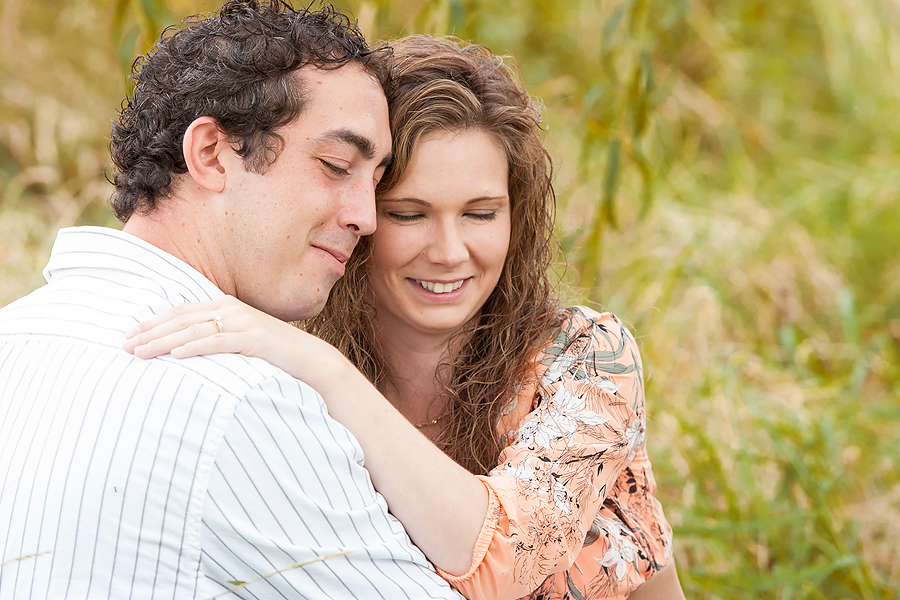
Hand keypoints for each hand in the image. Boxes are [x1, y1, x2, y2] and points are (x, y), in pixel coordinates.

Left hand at [123, 296, 342, 382]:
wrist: (310, 361)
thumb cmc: (272, 357)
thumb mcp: (238, 343)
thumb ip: (214, 339)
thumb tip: (182, 351)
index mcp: (225, 307)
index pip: (181, 312)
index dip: (153, 323)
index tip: (128, 335)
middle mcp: (231, 310)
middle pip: (182, 319)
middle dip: (151, 332)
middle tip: (124, 346)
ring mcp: (244, 322)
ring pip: (194, 330)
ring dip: (164, 341)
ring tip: (141, 353)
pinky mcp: (255, 338)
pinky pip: (219, 341)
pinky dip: (195, 347)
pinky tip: (176, 355)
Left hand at [124, 298, 486, 574]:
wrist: (387, 446)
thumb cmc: (336, 438)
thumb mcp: (282, 412)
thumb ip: (255, 396)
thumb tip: (218, 404)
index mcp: (278, 349)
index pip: (220, 321)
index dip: (178, 324)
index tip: (142, 338)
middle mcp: (286, 339)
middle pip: (216, 315)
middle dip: (166, 325)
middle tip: (127, 341)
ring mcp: (296, 346)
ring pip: (226, 323)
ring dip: (177, 333)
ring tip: (140, 348)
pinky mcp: (304, 359)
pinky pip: (250, 343)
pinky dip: (209, 344)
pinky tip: (177, 357)